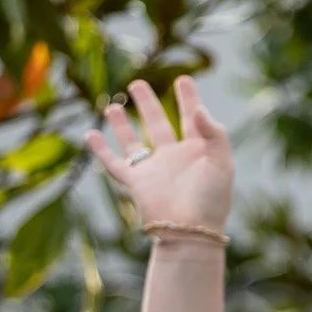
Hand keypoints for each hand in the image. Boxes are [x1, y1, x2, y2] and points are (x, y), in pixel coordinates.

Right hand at [86, 76, 232, 233]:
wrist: (191, 231)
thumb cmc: (211, 200)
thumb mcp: (221, 161)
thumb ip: (213, 132)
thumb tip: (199, 109)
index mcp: (197, 152)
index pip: (192, 119)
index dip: (188, 99)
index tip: (183, 79)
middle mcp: (173, 159)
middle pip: (158, 124)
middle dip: (149, 104)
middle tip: (138, 84)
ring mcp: (153, 170)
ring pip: (133, 142)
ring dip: (123, 125)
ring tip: (114, 105)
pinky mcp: (136, 183)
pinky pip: (114, 163)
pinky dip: (100, 150)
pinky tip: (90, 134)